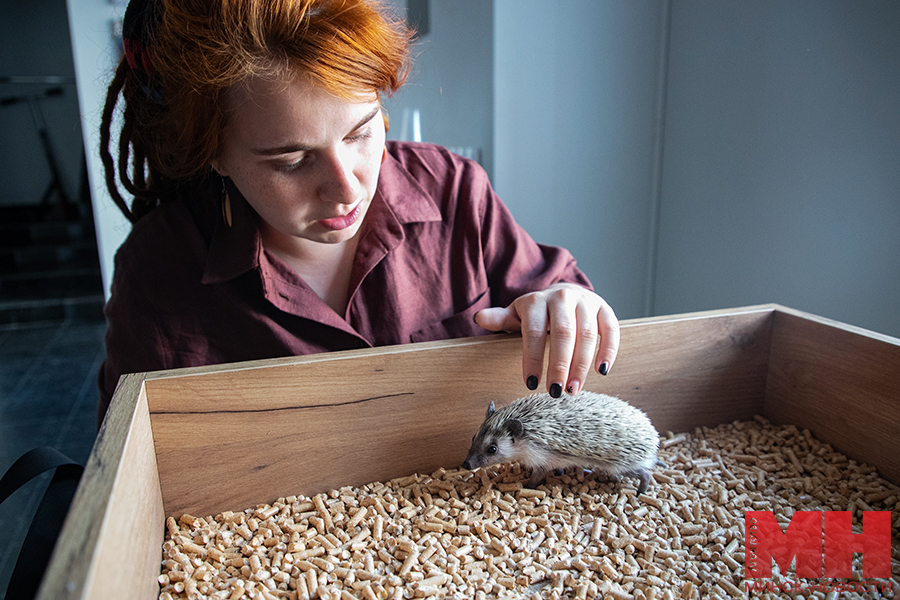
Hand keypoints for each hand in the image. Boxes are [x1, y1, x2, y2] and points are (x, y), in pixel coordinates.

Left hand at [474, 283, 618, 396]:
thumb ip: (500, 319)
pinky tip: (601, 371)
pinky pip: (610, 329)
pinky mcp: (604, 309)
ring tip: (574, 389)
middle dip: (559, 365)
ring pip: (587, 334)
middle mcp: (562, 298)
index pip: (533, 331)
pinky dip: (608, 350)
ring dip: (582, 364)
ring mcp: (585, 302)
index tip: (531, 384)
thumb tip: (479, 318)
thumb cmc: (538, 312)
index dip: (532, 358)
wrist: (565, 293)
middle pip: (562, 333)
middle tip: (556, 392)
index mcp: (536, 301)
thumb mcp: (517, 314)